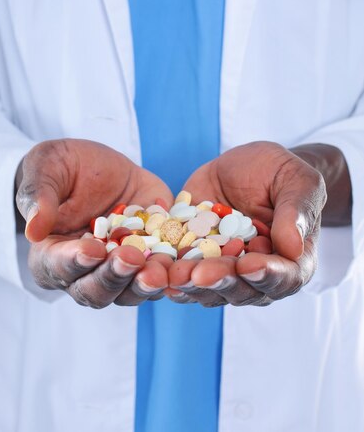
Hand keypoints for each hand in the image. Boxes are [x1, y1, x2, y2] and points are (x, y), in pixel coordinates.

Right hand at [16, 139, 173, 307]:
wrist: (99, 166)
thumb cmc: (61, 167)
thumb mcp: (46, 168)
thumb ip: (39, 195)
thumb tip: (34, 229)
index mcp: (50, 255)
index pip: (59, 267)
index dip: (75, 261)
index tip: (91, 249)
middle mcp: (84, 272)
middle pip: (96, 290)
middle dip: (114, 276)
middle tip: (131, 257)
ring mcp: (119, 269)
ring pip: (130, 291)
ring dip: (144, 284)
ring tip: (158, 271)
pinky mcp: (151, 257)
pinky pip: (162, 274)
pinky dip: (172, 273)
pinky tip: (183, 265)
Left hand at [168, 141, 326, 306]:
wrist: (247, 165)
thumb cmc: (281, 173)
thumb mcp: (298, 181)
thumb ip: (297, 211)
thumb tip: (293, 247)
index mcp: (291, 261)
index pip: (283, 277)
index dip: (266, 274)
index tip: (250, 265)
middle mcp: (256, 274)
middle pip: (241, 288)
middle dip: (220, 281)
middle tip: (201, 274)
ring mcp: (223, 269)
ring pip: (208, 287)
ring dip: (190, 284)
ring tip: (175, 275)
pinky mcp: (194, 257)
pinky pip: (180, 270)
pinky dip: (167, 272)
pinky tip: (155, 269)